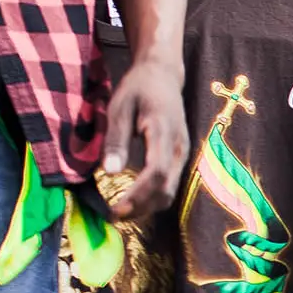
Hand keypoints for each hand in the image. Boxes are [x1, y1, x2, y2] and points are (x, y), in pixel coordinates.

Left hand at [101, 54, 185, 218]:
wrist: (163, 75)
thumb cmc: (138, 88)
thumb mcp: (119, 108)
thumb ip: (116, 140)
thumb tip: (109, 172)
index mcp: (164, 132)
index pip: (156, 172)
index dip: (138, 194)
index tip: (116, 209)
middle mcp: (179, 148)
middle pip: (165, 189)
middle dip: (141, 207)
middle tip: (114, 216)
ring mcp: (183, 154)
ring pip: (170, 191)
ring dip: (147, 207)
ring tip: (122, 211)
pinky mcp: (180, 158)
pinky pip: (170, 185)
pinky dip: (153, 198)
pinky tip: (134, 200)